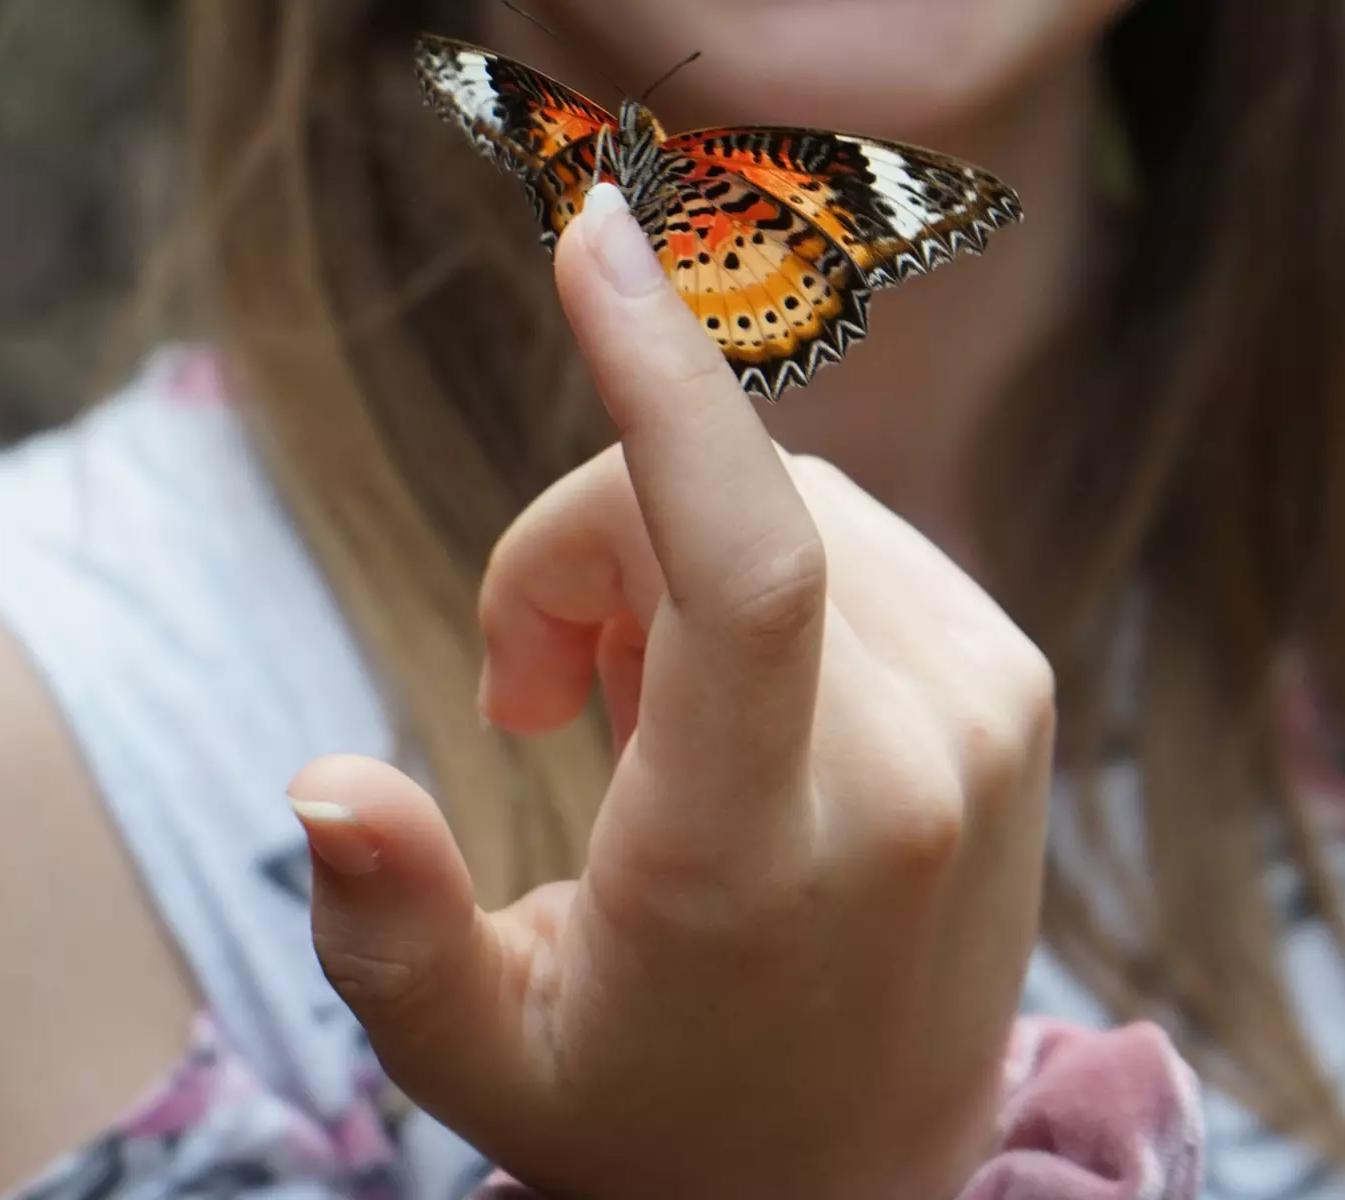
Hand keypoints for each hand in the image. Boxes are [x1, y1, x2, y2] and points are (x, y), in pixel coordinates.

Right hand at [287, 182, 1054, 1199]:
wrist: (862, 1173)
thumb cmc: (653, 1108)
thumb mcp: (481, 1056)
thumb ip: (392, 927)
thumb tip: (329, 778)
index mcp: (760, 854)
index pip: (740, 563)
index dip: (663, 377)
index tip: (591, 237)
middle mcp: (911, 768)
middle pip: (703, 510)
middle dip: (578, 560)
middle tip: (538, 702)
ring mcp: (988, 712)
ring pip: (777, 497)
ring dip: (666, 571)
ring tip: (642, 724)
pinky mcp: (1015, 681)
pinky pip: (844, 525)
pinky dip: (758, 571)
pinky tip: (738, 698)